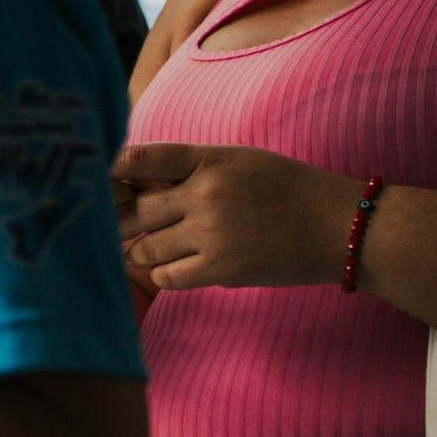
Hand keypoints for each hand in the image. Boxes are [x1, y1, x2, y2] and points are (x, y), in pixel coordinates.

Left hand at [115, 142, 364, 292]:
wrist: (341, 227)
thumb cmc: (288, 190)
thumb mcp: (240, 161)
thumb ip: (189, 169)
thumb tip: (129, 181)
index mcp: (209, 160)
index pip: (138, 158)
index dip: (108, 171)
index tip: (96, 183)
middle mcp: (205, 194)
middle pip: (130, 211)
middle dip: (114, 222)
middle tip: (106, 228)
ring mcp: (212, 233)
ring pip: (144, 248)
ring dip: (138, 251)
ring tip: (139, 249)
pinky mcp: (222, 269)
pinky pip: (166, 277)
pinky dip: (163, 274)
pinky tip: (172, 267)